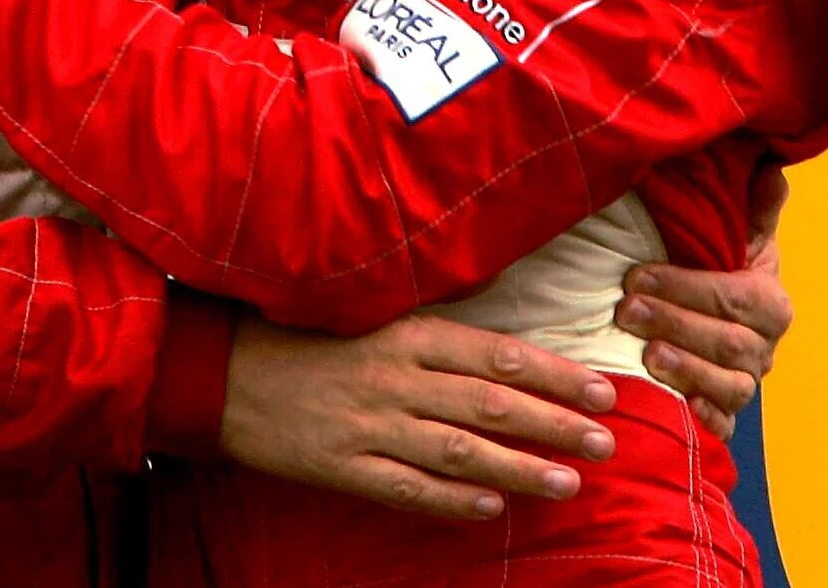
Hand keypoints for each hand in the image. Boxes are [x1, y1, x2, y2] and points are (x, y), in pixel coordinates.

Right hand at [220, 313, 617, 522]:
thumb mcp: (374, 317)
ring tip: (566, 483)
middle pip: (490, 404)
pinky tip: (491, 510)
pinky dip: (451, 501)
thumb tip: (508, 347)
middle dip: (553, 425)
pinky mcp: (341, 466)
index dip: (554, 374)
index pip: (498, 354)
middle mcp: (395, 378)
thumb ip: (436, 332)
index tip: (601, 390)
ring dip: (517, 469)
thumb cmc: (307, 338)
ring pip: (458, 451)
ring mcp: (369, 425)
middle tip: (605, 443)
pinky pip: (406, 487)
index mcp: (406, 333)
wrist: (222, 369)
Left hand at [615, 164, 793, 438]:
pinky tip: (681, 411)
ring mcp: (746, 383)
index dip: (685, 288)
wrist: (715, 322)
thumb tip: (770, 168)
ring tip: (646, 356)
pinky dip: (705, 419)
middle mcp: (764, 347)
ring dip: (687, 372)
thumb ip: (755, 207)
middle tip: (627, 310)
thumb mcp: (738, 235)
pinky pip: (724, 425)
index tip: (637, 277)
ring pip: (728, 386)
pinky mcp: (726, 414)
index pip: (732, 296)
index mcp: (769, 302)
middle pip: (727, 342)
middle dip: (676, 324)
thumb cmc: (718, 270)